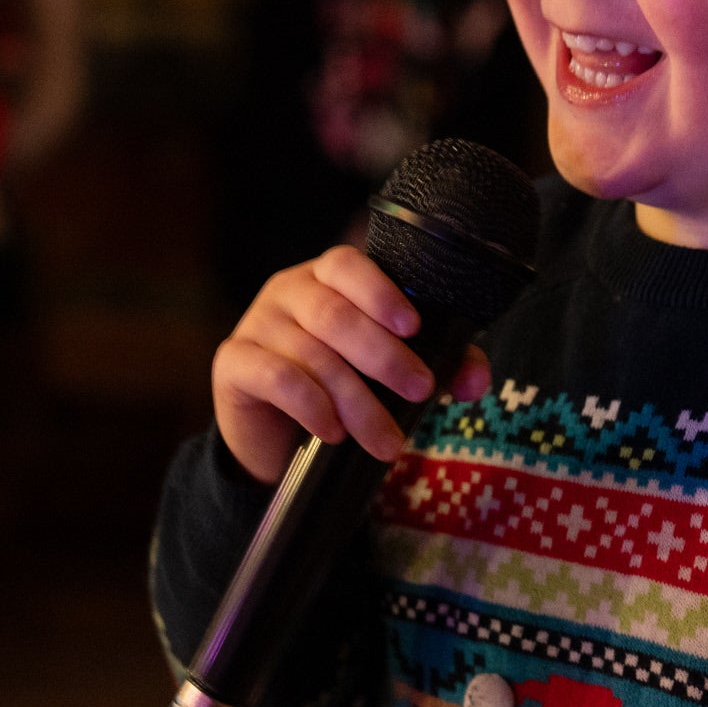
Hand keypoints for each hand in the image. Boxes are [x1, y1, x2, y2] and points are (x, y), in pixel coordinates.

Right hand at [211, 244, 491, 485]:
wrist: (274, 437)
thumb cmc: (338, 387)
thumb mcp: (387, 373)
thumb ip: (437, 365)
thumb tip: (474, 381)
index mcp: (325, 279)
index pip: (347, 264)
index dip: (379, 291)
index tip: (414, 327)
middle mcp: (287, 291)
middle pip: (334, 314)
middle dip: (383, 357)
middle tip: (420, 392)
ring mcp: (255, 324)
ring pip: (312, 355)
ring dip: (357, 402)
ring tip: (388, 442)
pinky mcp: (233, 363)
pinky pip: (275, 377)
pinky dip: (311, 405)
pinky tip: (333, 432)